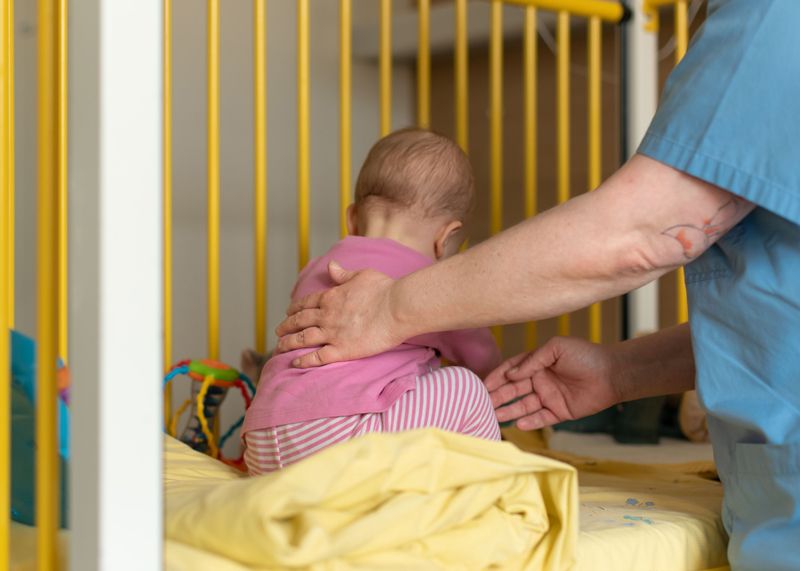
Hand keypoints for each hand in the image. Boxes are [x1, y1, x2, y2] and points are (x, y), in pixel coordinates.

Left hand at [275, 261, 405, 366]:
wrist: (396, 308)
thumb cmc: (383, 290)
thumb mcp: (362, 275)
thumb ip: (343, 274)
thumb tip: (331, 265)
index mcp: (331, 297)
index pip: (306, 303)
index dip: (295, 308)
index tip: (288, 312)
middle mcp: (326, 315)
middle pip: (300, 321)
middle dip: (286, 326)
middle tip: (278, 331)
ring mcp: (332, 334)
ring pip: (303, 339)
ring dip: (288, 343)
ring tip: (279, 347)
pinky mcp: (341, 351)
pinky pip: (317, 357)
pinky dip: (304, 360)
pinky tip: (295, 363)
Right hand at [484, 336, 622, 430]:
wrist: (612, 373)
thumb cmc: (585, 355)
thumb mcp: (556, 348)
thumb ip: (532, 360)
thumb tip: (511, 375)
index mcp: (537, 363)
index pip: (511, 370)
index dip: (497, 377)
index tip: (482, 384)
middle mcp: (540, 380)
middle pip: (514, 390)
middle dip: (498, 396)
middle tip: (482, 403)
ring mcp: (549, 397)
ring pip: (524, 406)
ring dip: (509, 410)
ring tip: (494, 416)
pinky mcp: (560, 412)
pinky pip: (541, 418)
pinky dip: (530, 422)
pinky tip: (519, 424)